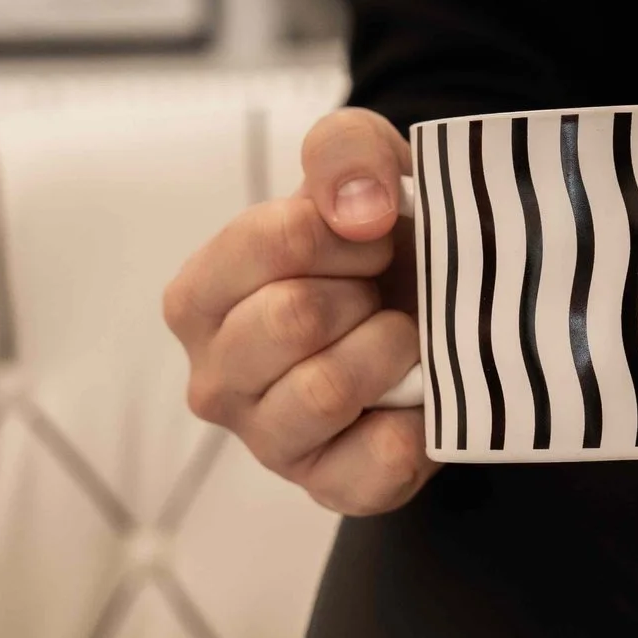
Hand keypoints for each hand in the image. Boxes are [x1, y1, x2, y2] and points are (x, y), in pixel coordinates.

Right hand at [161, 107, 437, 516]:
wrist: (439, 319)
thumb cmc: (379, 248)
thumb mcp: (363, 170)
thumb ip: (345, 150)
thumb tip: (358, 207)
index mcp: (198, 298)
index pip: (270, 241)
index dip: (346, 230)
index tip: (374, 235)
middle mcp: (214, 378)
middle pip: (293, 318)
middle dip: (364, 292)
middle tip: (383, 292)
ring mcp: (267, 441)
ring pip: (327, 389)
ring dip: (393, 349)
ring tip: (405, 339)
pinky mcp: (329, 488)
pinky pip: (378, 459)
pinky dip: (418, 422)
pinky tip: (419, 397)